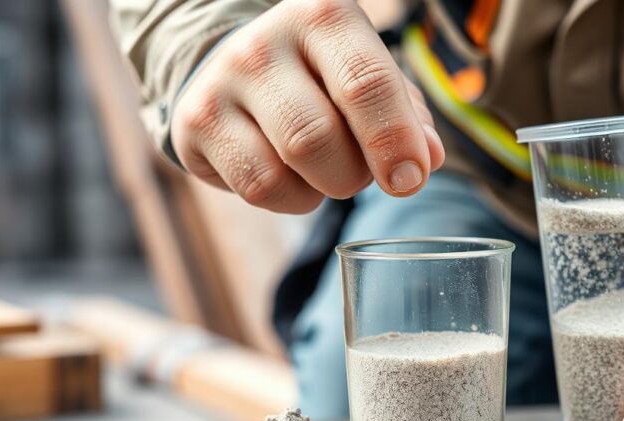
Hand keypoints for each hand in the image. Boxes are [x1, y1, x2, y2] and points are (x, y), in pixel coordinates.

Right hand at [170, 0, 444, 212]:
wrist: (236, 67)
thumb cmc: (323, 78)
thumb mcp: (371, 78)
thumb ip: (408, 116)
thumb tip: (428, 159)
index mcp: (322, 16)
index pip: (365, 82)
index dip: (394, 139)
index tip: (410, 179)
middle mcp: (264, 43)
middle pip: (320, 136)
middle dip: (355, 173)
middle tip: (360, 170)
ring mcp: (221, 83)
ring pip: (288, 166)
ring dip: (324, 188)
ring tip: (326, 169)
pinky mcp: (194, 125)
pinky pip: (258, 189)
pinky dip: (291, 199)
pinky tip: (293, 177)